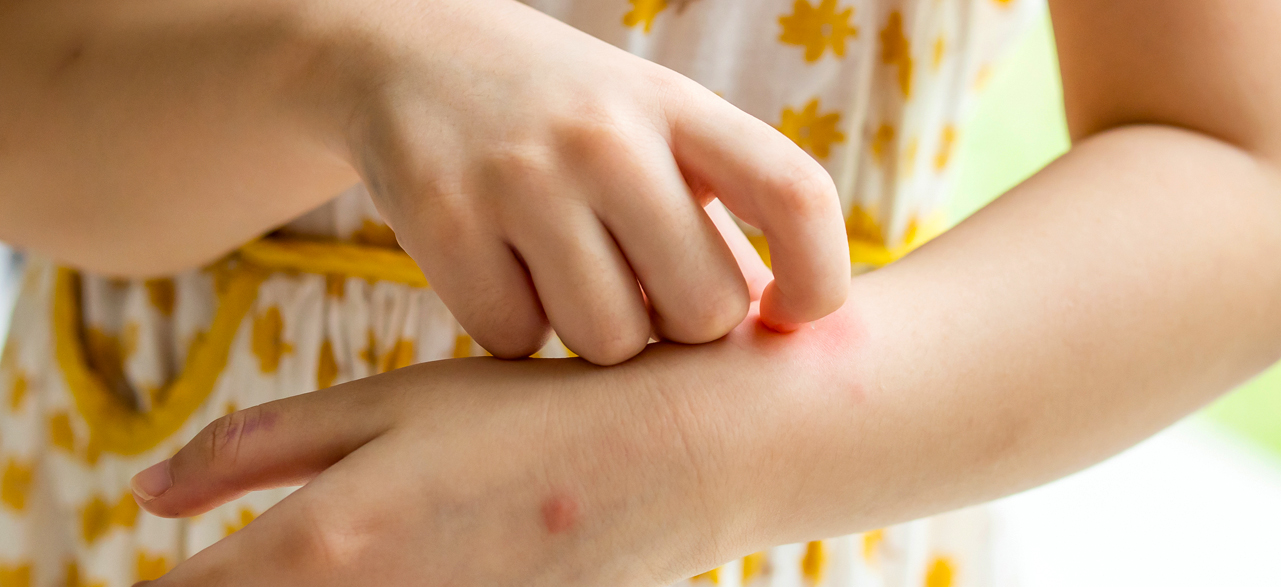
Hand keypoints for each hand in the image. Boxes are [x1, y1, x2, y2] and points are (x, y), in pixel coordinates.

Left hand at [127, 358, 750, 585]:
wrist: (689, 452)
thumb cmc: (537, 410)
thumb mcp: (395, 403)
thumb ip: (257, 447)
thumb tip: (143, 494)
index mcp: (325, 543)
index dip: (174, 586)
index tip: (199, 563)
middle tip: (276, 557)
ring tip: (370, 551)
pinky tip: (428, 563)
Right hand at [330, 0, 848, 363]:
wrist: (408, 51)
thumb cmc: (566, 121)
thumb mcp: (654, 129)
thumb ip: (716, 218)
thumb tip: (771, 331)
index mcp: (680, 107)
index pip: (796, 195)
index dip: (820, 277)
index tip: (789, 313)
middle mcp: (608, 136)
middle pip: (704, 309)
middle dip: (679, 326)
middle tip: (641, 290)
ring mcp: (521, 175)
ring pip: (608, 341)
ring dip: (593, 334)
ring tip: (567, 274)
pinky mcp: (441, 217)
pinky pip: (516, 341)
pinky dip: (514, 330)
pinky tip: (503, 273)